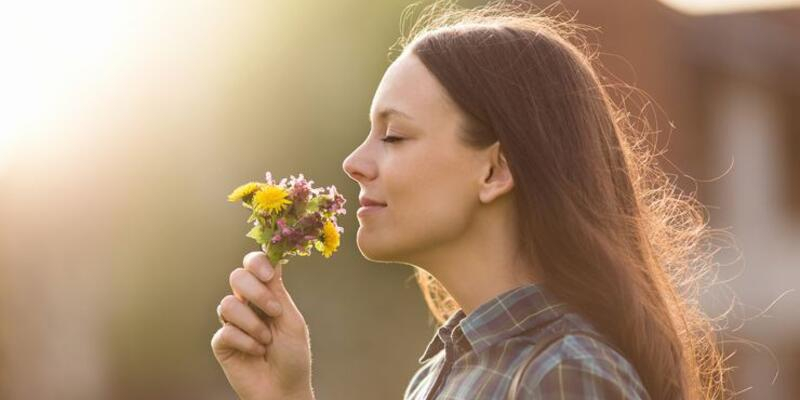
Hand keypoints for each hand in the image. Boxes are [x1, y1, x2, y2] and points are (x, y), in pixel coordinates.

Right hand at [211, 251, 313, 399]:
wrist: (284, 388)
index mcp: (266, 294)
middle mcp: (246, 304)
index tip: (269, 275)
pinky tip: (256, 352)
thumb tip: (274, 256)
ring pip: (228, 304)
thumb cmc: (293, 355)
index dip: (257, 262)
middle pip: (237, 277)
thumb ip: (278, 290)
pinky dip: (246, 342)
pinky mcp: (221, 342)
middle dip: (257, 292)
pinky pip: (226, 330)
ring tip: (267, 341)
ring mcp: (232, 322)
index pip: (254, 265)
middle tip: (274, 311)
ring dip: (254, 324)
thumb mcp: (291, 319)